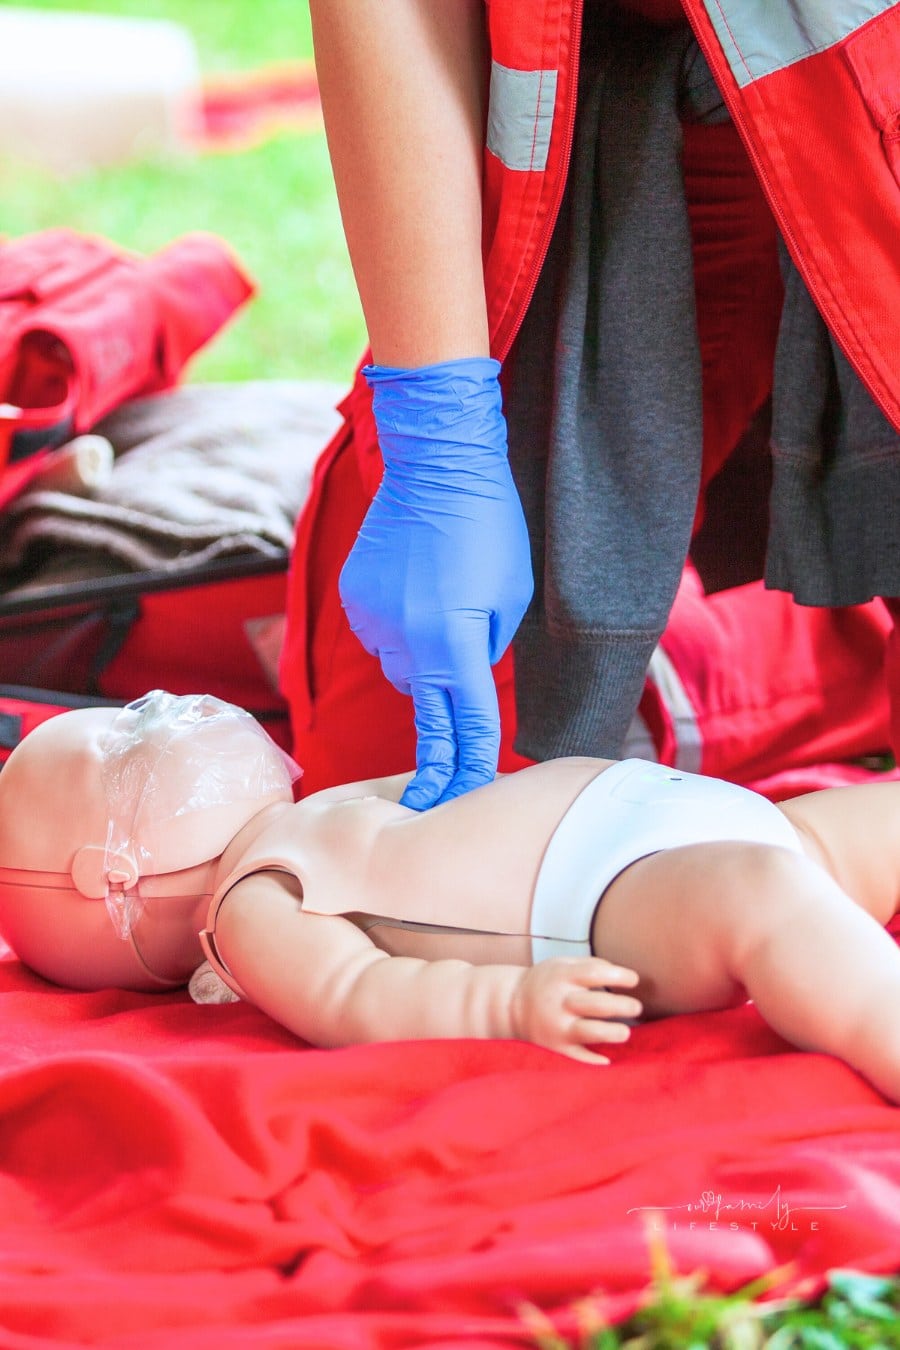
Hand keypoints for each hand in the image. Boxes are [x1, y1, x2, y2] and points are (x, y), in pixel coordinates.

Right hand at [339, 359, 532, 810]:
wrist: (437, 464)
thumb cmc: (490, 526)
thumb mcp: (511, 596)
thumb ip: (486, 650)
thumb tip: (461, 676)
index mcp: (454, 643)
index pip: (465, 724)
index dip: (467, 768)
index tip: (459, 800)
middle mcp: (406, 639)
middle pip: (427, 703)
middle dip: (443, 717)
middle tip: (438, 758)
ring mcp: (373, 619)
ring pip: (401, 668)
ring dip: (422, 657)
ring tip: (441, 603)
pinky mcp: (354, 599)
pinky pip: (380, 634)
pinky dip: (398, 625)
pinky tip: (414, 585)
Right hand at [511, 957, 642, 1063]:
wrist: (509, 1005)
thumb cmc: (546, 982)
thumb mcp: (562, 964)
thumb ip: (591, 965)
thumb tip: (623, 975)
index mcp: (562, 977)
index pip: (595, 973)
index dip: (620, 975)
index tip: (634, 980)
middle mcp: (559, 1002)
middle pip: (597, 1004)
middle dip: (622, 1006)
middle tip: (637, 1007)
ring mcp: (557, 1027)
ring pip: (590, 1032)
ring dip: (612, 1033)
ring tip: (625, 1033)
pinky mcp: (556, 1048)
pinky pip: (578, 1058)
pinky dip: (594, 1060)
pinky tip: (608, 1059)